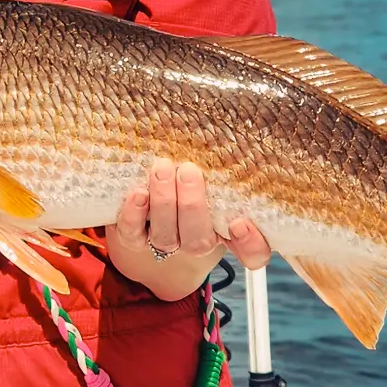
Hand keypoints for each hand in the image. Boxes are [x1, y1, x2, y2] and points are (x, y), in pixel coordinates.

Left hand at [107, 159, 271, 299]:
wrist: (150, 208)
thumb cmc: (193, 184)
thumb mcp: (215, 177)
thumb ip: (226, 168)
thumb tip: (232, 133)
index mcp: (227, 231)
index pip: (253, 254)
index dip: (251, 245)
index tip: (240, 222)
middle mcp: (198, 243)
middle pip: (199, 241)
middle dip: (192, 206)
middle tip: (188, 171)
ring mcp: (166, 244)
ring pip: (166, 237)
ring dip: (164, 202)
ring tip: (162, 169)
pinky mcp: (135, 240)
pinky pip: (133, 234)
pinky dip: (134, 214)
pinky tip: (138, 193)